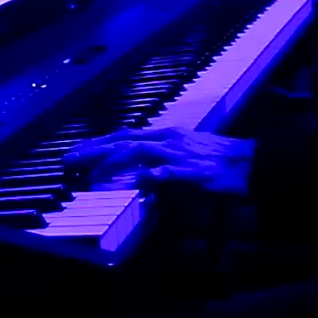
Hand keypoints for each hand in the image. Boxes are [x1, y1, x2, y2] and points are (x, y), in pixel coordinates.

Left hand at [63, 128, 254, 195]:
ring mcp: (179, 154)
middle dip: (94, 150)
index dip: (98, 142)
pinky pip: (168, 173)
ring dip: (112, 164)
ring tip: (92, 177)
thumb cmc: (217, 161)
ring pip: (139, 152)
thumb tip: (139, 178)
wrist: (248, 162)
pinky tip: (136, 183)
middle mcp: (168, 140)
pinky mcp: (192, 171)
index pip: (124, 134)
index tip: (76, 151)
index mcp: (165, 135)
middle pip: (123, 140)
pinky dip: (150, 177)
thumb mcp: (184, 156)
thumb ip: (160, 164)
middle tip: (69, 161)